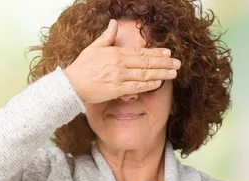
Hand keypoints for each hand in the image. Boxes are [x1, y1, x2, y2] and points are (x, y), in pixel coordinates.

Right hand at [63, 19, 180, 103]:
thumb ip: (106, 36)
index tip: (168, 52)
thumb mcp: (93, 47)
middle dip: (164, 63)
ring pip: (145, 74)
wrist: (71, 85)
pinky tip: (159, 83)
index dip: (156, 52)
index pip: (140, 52)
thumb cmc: (82, 67)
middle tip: (177, 63)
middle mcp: (119, 64)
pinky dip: (149, 85)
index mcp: (115, 53)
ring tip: (174, 73)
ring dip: (161, 73)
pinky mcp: (117, 89)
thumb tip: (113, 23)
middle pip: (146, 62)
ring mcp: (119, 77)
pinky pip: (137, 86)